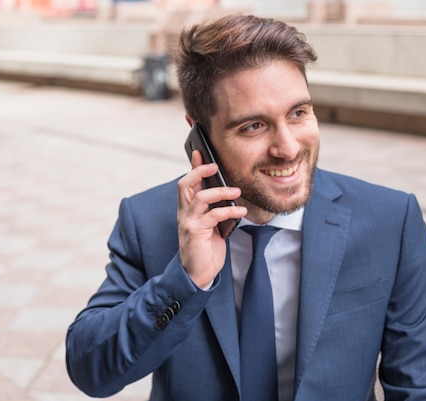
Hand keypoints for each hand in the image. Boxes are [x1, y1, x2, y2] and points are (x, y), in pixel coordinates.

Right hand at [177, 151, 246, 287]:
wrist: (197, 274)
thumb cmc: (205, 248)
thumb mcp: (210, 224)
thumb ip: (213, 209)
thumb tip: (228, 193)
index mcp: (187, 209)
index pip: (187, 182)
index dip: (193, 166)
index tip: (200, 152)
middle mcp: (184, 213)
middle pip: (186, 184)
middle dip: (200, 171)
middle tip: (215, 166)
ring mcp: (188, 222)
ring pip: (200, 197)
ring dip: (220, 191)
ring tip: (236, 191)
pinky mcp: (196, 232)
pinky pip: (213, 215)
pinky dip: (229, 211)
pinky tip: (241, 211)